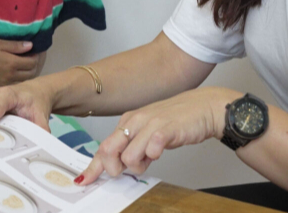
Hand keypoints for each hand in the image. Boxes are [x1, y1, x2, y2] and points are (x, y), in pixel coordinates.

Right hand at [0, 39, 40, 88]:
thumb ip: (15, 46)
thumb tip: (30, 45)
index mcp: (12, 63)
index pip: (32, 63)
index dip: (35, 57)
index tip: (33, 52)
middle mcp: (11, 76)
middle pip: (31, 73)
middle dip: (33, 66)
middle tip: (29, 59)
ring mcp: (5, 84)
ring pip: (24, 81)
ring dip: (26, 74)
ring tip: (22, 66)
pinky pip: (14, 85)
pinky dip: (18, 79)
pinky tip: (13, 73)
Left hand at [76, 87, 238, 184]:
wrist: (203, 108)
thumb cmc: (176, 121)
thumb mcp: (148, 132)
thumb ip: (133, 145)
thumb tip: (119, 164)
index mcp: (128, 121)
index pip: (103, 146)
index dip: (93, 167)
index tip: (85, 180)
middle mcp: (134, 121)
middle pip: (107, 150)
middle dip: (114, 168)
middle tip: (130, 169)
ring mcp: (149, 124)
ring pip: (128, 156)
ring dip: (139, 165)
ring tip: (152, 157)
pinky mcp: (166, 129)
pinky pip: (151, 149)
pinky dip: (154, 156)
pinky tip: (161, 151)